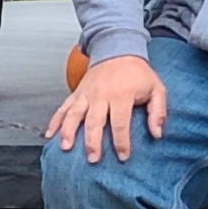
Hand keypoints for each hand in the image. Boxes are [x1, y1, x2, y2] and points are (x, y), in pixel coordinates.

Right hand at [46, 54, 166, 162]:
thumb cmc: (138, 74)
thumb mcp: (156, 89)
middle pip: (94, 121)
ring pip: (74, 114)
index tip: (122, 156)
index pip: (120, 122)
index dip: (121, 142)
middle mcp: (101, 94)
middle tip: (92, 158)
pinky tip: (49, 134)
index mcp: (121, 94)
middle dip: (92, 142)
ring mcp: (86, 93)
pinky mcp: (77, 92)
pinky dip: (55, 120)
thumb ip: (158, 112)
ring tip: (65, 148)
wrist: (117, 50)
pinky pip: (63, 107)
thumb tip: (157, 134)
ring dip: (68, 131)